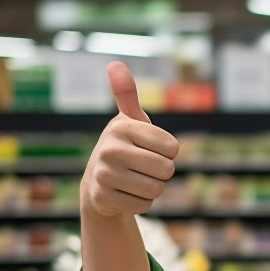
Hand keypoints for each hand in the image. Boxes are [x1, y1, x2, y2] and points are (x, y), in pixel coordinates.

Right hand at [80, 61, 179, 217]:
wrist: (97, 182)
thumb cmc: (124, 147)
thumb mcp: (129, 121)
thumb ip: (127, 94)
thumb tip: (115, 64)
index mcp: (123, 127)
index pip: (172, 148)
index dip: (170, 153)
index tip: (153, 149)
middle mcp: (110, 149)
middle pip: (166, 170)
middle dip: (162, 173)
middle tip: (144, 167)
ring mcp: (104, 175)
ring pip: (156, 190)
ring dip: (153, 189)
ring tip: (136, 180)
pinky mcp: (103, 198)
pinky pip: (144, 206)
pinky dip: (141, 203)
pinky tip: (126, 194)